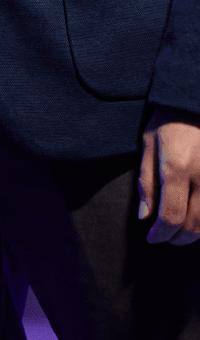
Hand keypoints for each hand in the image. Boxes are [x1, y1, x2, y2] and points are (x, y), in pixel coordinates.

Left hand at [139, 110, 199, 243]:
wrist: (196, 101)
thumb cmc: (169, 119)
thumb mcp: (150, 142)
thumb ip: (147, 181)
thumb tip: (145, 217)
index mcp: (177, 165)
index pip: (171, 215)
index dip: (161, 233)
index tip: (152, 237)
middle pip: (194, 224)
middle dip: (177, 238)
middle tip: (165, 238)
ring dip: (195, 234)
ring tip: (181, 232)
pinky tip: (197, 219)